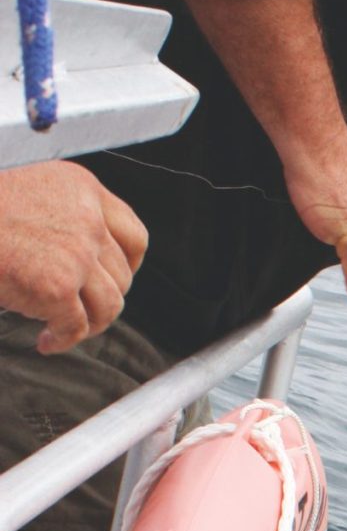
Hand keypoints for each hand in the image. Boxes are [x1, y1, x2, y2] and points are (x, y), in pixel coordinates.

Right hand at [0, 161, 146, 353]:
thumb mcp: (28, 192)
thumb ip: (63, 216)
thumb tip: (86, 261)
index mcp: (83, 188)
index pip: (133, 235)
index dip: (129, 265)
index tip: (115, 279)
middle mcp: (88, 219)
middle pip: (122, 275)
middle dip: (103, 298)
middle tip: (80, 309)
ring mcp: (76, 254)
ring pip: (109, 304)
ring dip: (90, 323)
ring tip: (64, 328)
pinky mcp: (56, 287)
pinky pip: (77, 326)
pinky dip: (63, 339)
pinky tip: (46, 341)